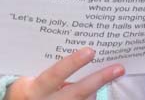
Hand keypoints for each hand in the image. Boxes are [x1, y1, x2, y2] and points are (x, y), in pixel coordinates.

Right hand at [6, 47, 123, 99]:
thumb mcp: (31, 75)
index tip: (90, 51)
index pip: (55, 74)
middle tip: (118, 68)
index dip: (73, 63)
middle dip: (98, 80)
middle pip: (76, 93)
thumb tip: (80, 50)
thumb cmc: (26, 87)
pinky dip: (91, 97)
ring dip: (98, 89)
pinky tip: (99, 88)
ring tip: (115, 72)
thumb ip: (51, 67)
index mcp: (34, 88)